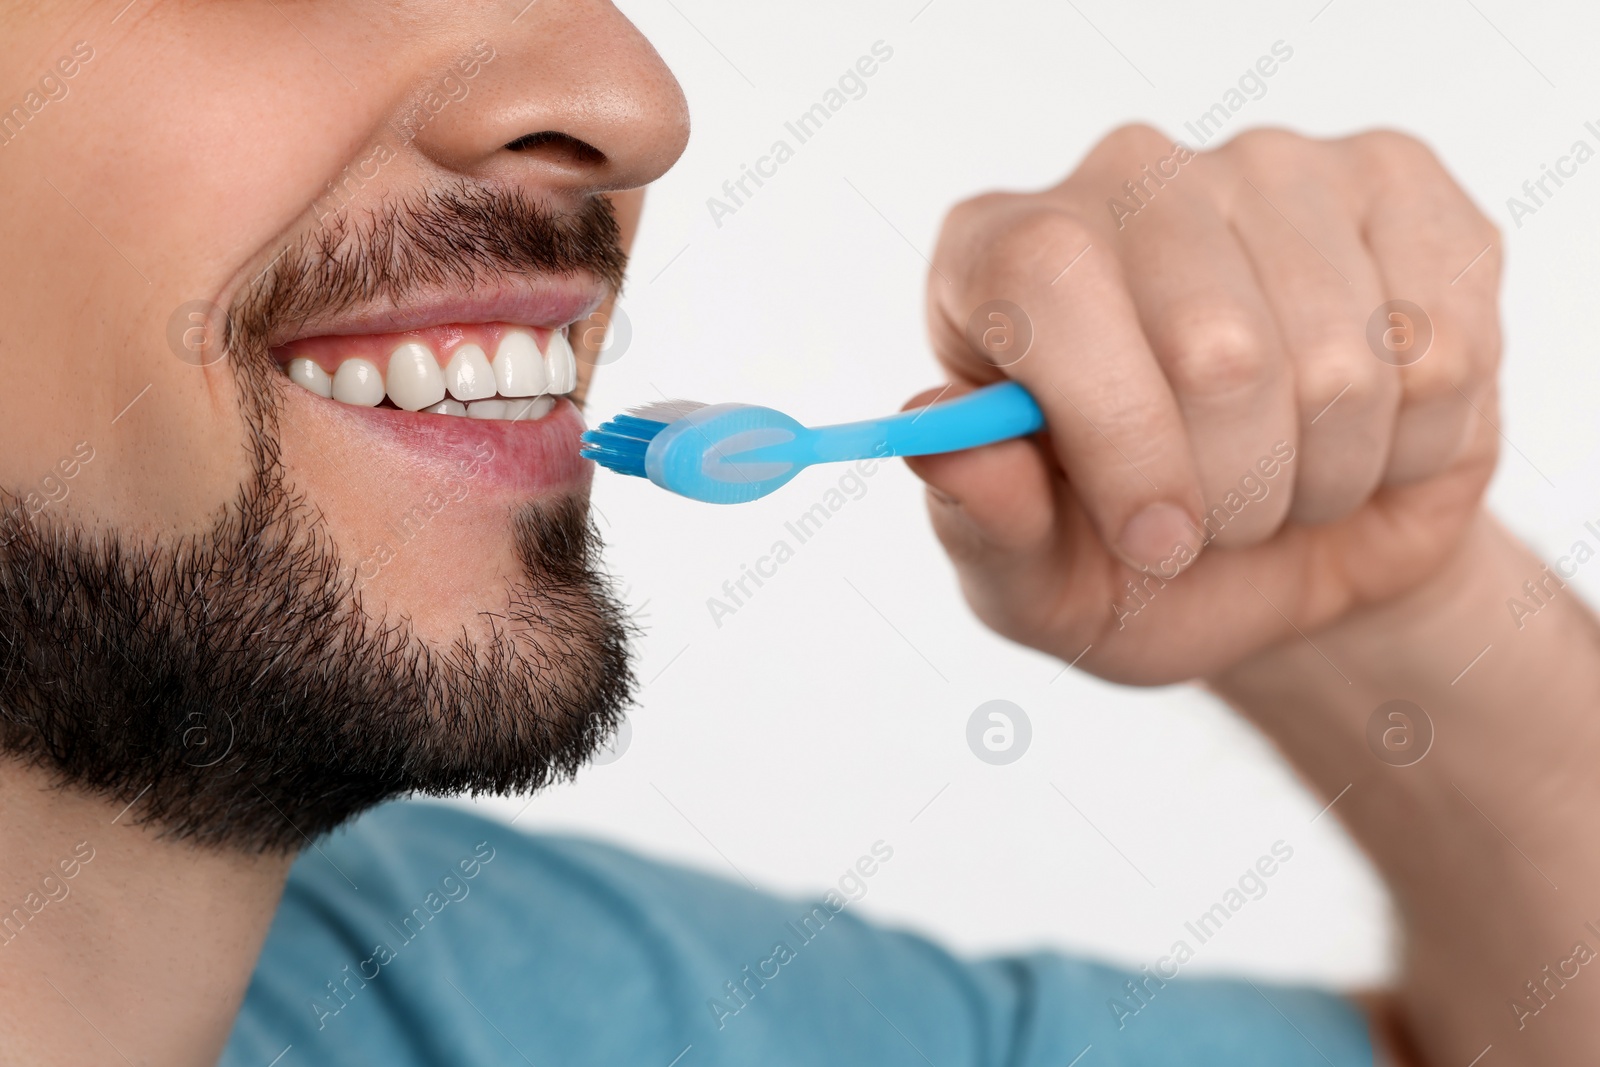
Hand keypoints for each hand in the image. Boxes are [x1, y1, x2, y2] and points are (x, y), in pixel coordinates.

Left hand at [908, 125, 1501, 683]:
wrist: (1290, 564)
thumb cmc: (1141, 570)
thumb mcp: (1040, 589)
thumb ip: (983, 530)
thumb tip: (946, 449)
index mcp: (999, 259)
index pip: (1045, 281)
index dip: (1115, 432)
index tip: (1154, 541)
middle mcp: (1125, 179)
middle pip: (1214, 338)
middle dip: (1233, 488)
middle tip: (1220, 524)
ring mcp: (1268, 167)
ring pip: (1344, 357)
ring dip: (1323, 476)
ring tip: (1287, 482)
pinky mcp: (1394, 186)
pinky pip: (1441, 347)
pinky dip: (1412, 443)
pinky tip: (1368, 436)